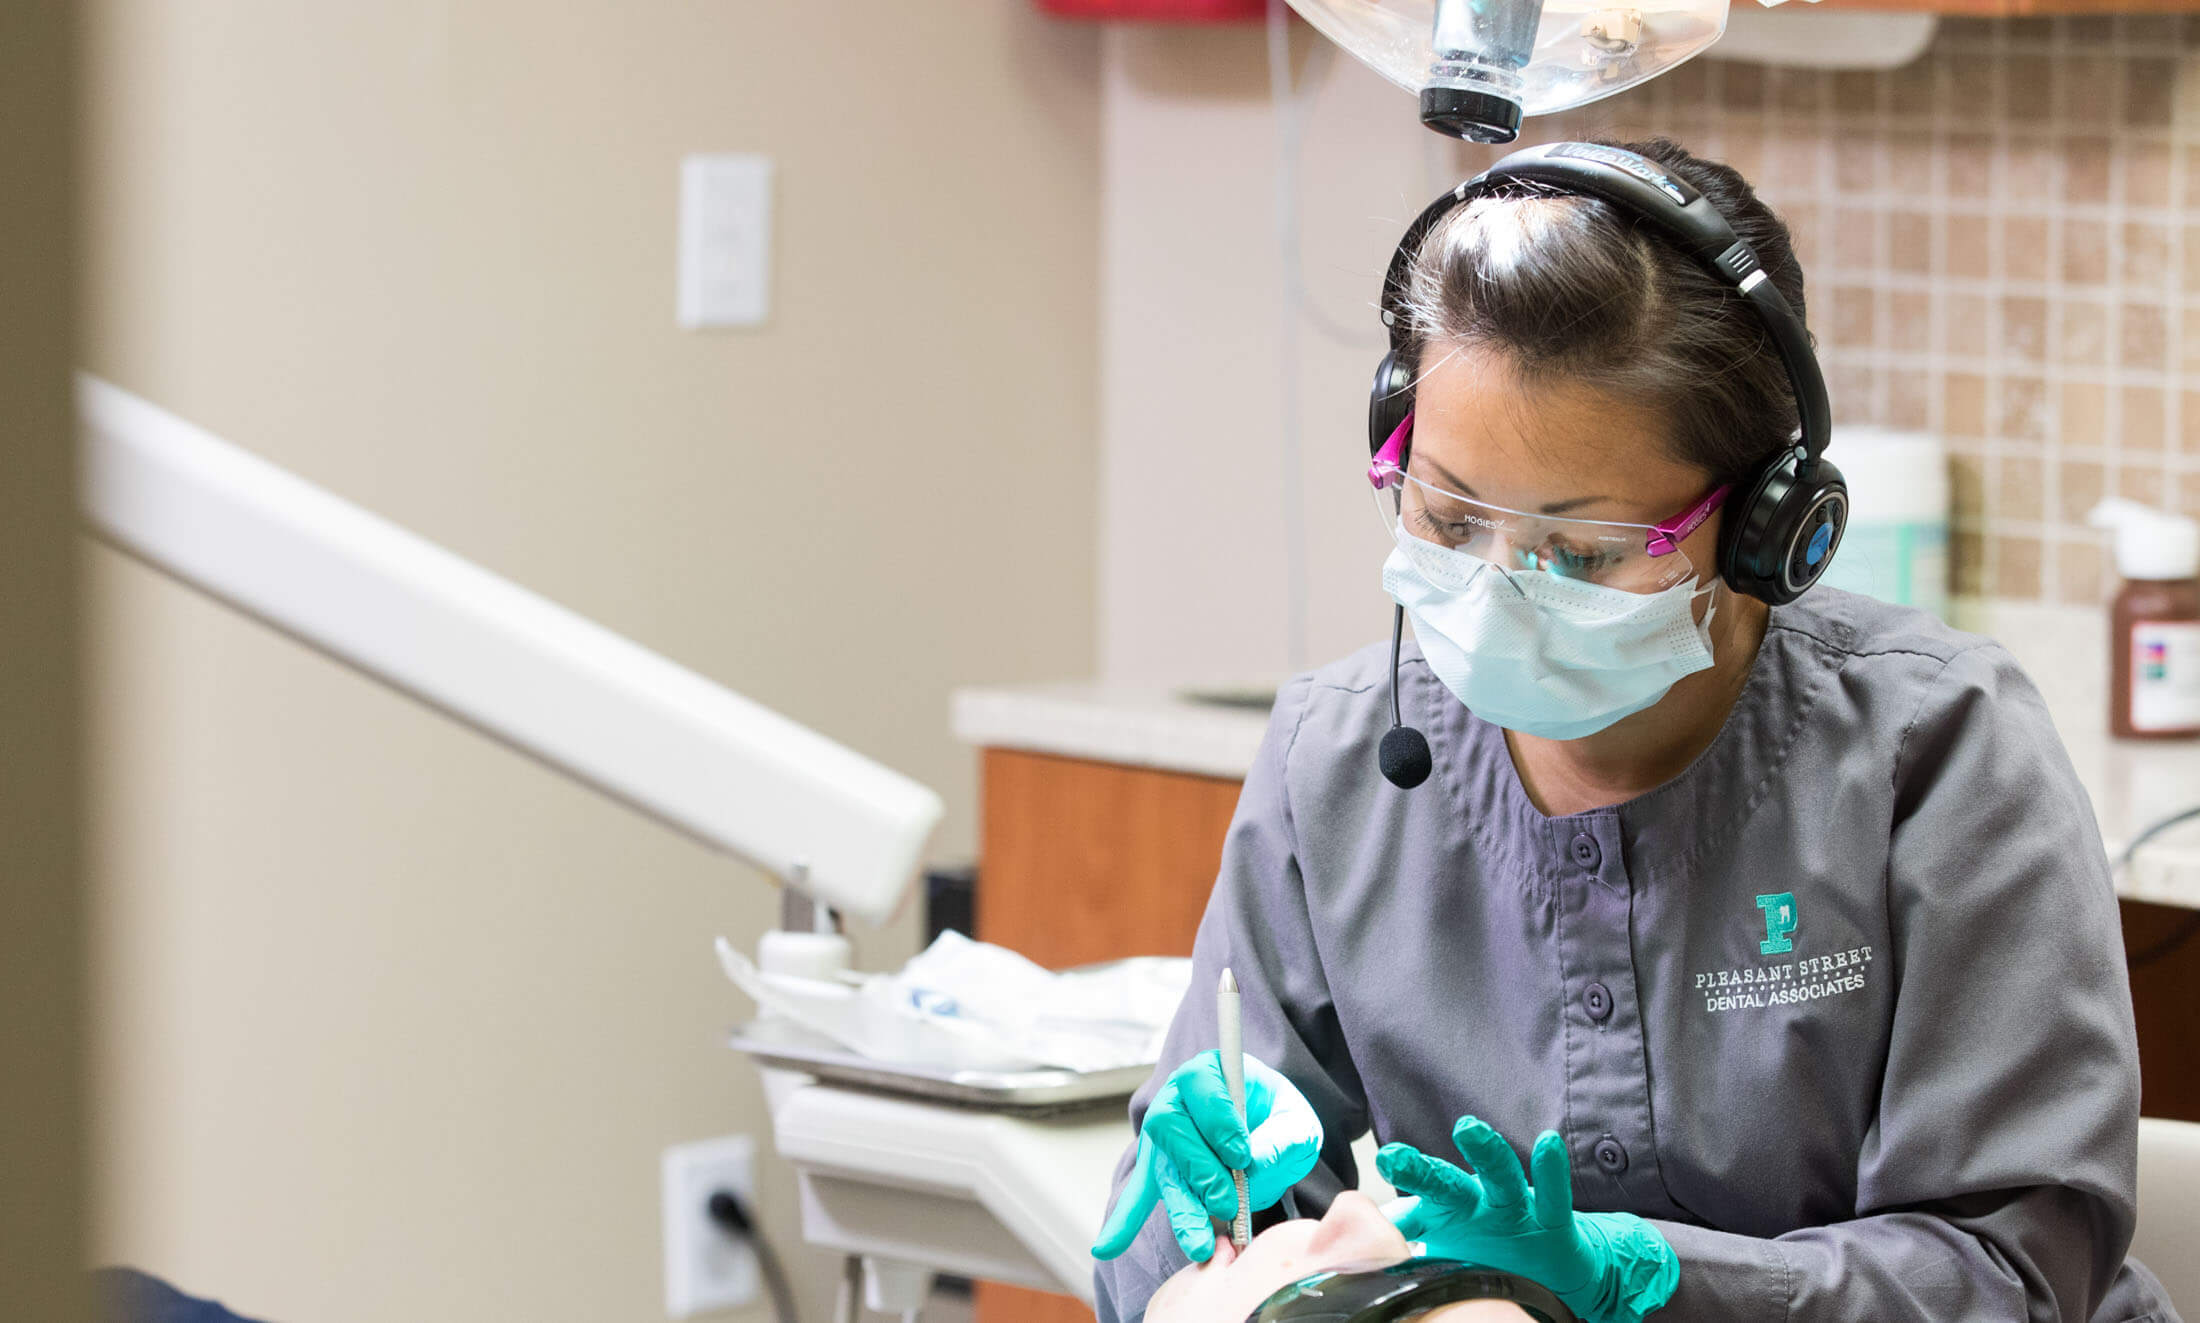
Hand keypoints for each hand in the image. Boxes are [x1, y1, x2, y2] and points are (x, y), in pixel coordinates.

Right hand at [1091, 1051, 1321, 1263]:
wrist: (1269, 1131)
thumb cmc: (1279, 1119)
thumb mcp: (1298, 1121)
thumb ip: (1284, 1138)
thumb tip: (1253, 1164)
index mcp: (1209, 1074)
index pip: (1200, 1084)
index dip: (1216, 1118)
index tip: (1240, 1152)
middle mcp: (1177, 1102)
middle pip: (1170, 1128)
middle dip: (1198, 1169)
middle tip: (1227, 1201)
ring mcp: (1164, 1139)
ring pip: (1162, 1170)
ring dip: (1181, 1208)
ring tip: (1200, 1243)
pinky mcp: (1160, 1171)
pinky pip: (1138, 1194)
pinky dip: (1125, 1220)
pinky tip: (1108, 1247)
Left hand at [1377, 1116, 1678, 1322]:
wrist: (1552, 1263)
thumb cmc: (1486, 1243)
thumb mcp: (1440, 1242)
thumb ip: (1399, 1235)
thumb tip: (1337, 1244)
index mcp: (1443, 1215)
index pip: (1407, 1208)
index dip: (1381, 1201)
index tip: (1362, 1180)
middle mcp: (1474, 1205)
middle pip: (1443, 1186)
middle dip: (1418, 1171)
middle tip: (1391, 1157)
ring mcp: (1512, 1208)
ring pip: (1498, 1179)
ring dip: (1484, 1154)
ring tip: (1468, 1128)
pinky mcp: (1551, 1220)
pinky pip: (1552, 1197)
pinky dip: (1551, 1173)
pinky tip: (1546, 1143)